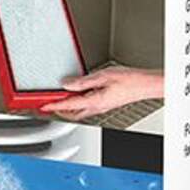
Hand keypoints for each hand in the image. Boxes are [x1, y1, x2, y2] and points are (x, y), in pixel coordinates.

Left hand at [45, 66, 164, 119]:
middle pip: (72, 113)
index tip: (42, 106)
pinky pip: (88, 106)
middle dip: (59, 110)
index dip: (53, 105)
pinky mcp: (106, 103)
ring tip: (59, 100)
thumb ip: (83, 81)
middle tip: (48, 105)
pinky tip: (78, 95)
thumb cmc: (131, 81)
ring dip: (68, 107)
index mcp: (95, 101)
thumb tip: (67, 84)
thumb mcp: (104, 76)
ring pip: (80, 111)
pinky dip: (78, 103)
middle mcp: (97, 107)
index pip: (68, 105)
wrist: (147, 85)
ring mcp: (102, 106)